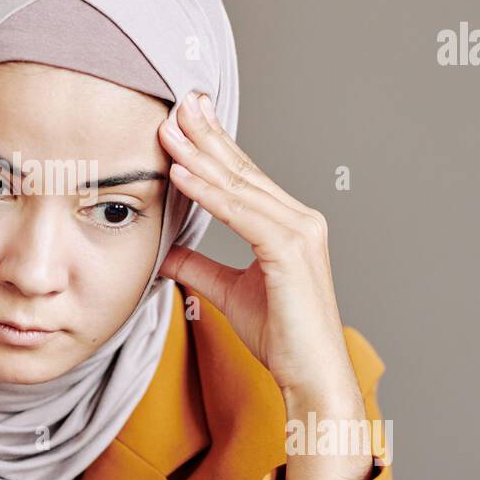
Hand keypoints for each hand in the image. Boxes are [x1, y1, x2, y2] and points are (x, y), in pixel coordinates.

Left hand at [156, 93, 358, 405]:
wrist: (312, 377)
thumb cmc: (283, 338)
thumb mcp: (229, 293)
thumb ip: (200, 267)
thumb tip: (167, 253)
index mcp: (289, 224)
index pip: (243, 176)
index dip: (213, 145)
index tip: (185, 118)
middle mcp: (300, 219)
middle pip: (241, 169)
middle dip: (206, 134)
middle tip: (177, 102)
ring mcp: (299, 231)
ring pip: (238, 185)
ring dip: (198, 155)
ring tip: (168, 129)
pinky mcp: (291, 250)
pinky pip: (240, 214)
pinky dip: (208, 193)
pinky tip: (182, 173)